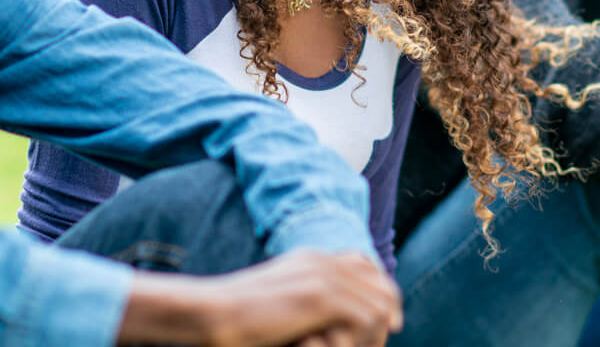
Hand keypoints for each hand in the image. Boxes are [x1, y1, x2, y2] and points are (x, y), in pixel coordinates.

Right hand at [119, 250, 401, 346]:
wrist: (212, 313)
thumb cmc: (237, 320)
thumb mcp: (281, 305)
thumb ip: (309, 304)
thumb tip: (335, 324)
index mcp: (312, 260)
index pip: (364, 265)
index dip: (380, 291)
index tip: (387, 320)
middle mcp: (323, 262)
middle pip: (380, 282)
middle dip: (386, 312)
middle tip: (382, 337)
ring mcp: (323, 276)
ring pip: (379, 303)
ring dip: (375, 332)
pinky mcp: (321, 295)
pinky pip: (367, 318)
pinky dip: (364, 339)